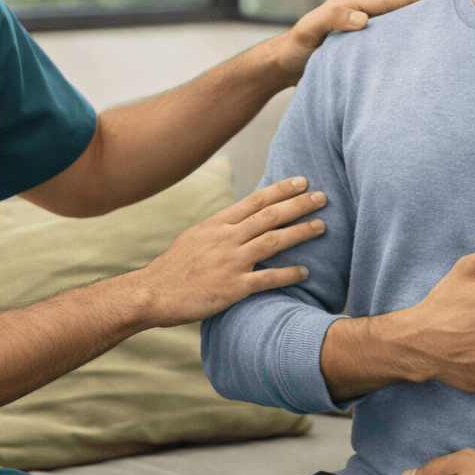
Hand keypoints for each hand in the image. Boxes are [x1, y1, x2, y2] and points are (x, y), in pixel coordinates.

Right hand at [131, 177, 327, 326]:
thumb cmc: (173, 268)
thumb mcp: (194, 237)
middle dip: (299, 204)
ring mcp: (230, 262)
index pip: (255, 200)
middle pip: (269, 216)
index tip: (302, 181)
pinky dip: (288, 274)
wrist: (153, 293)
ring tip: (322, 226)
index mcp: (217, 224)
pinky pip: (268, 278)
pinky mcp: (233, 287)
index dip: (281, 190)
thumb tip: (239, 221)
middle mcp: (226, 238)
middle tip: (322, 196)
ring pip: (273, 241)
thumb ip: (219, 228)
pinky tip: (306, 272)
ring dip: (300, 232)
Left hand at [271, 0, 454, 84]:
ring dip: (420, 18)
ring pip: (398, 22)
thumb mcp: (310, 31)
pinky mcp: (362, 46)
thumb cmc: (295, 49)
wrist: (282, 67)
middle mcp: (361, 13)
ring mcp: (363, 29)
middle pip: (401, 6)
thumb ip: (333, 21)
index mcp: (353, 5)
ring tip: (449, 16)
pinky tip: (421, 43)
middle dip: (428, 1)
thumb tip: (364, 19)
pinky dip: (407, 36)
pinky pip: (390, 38)